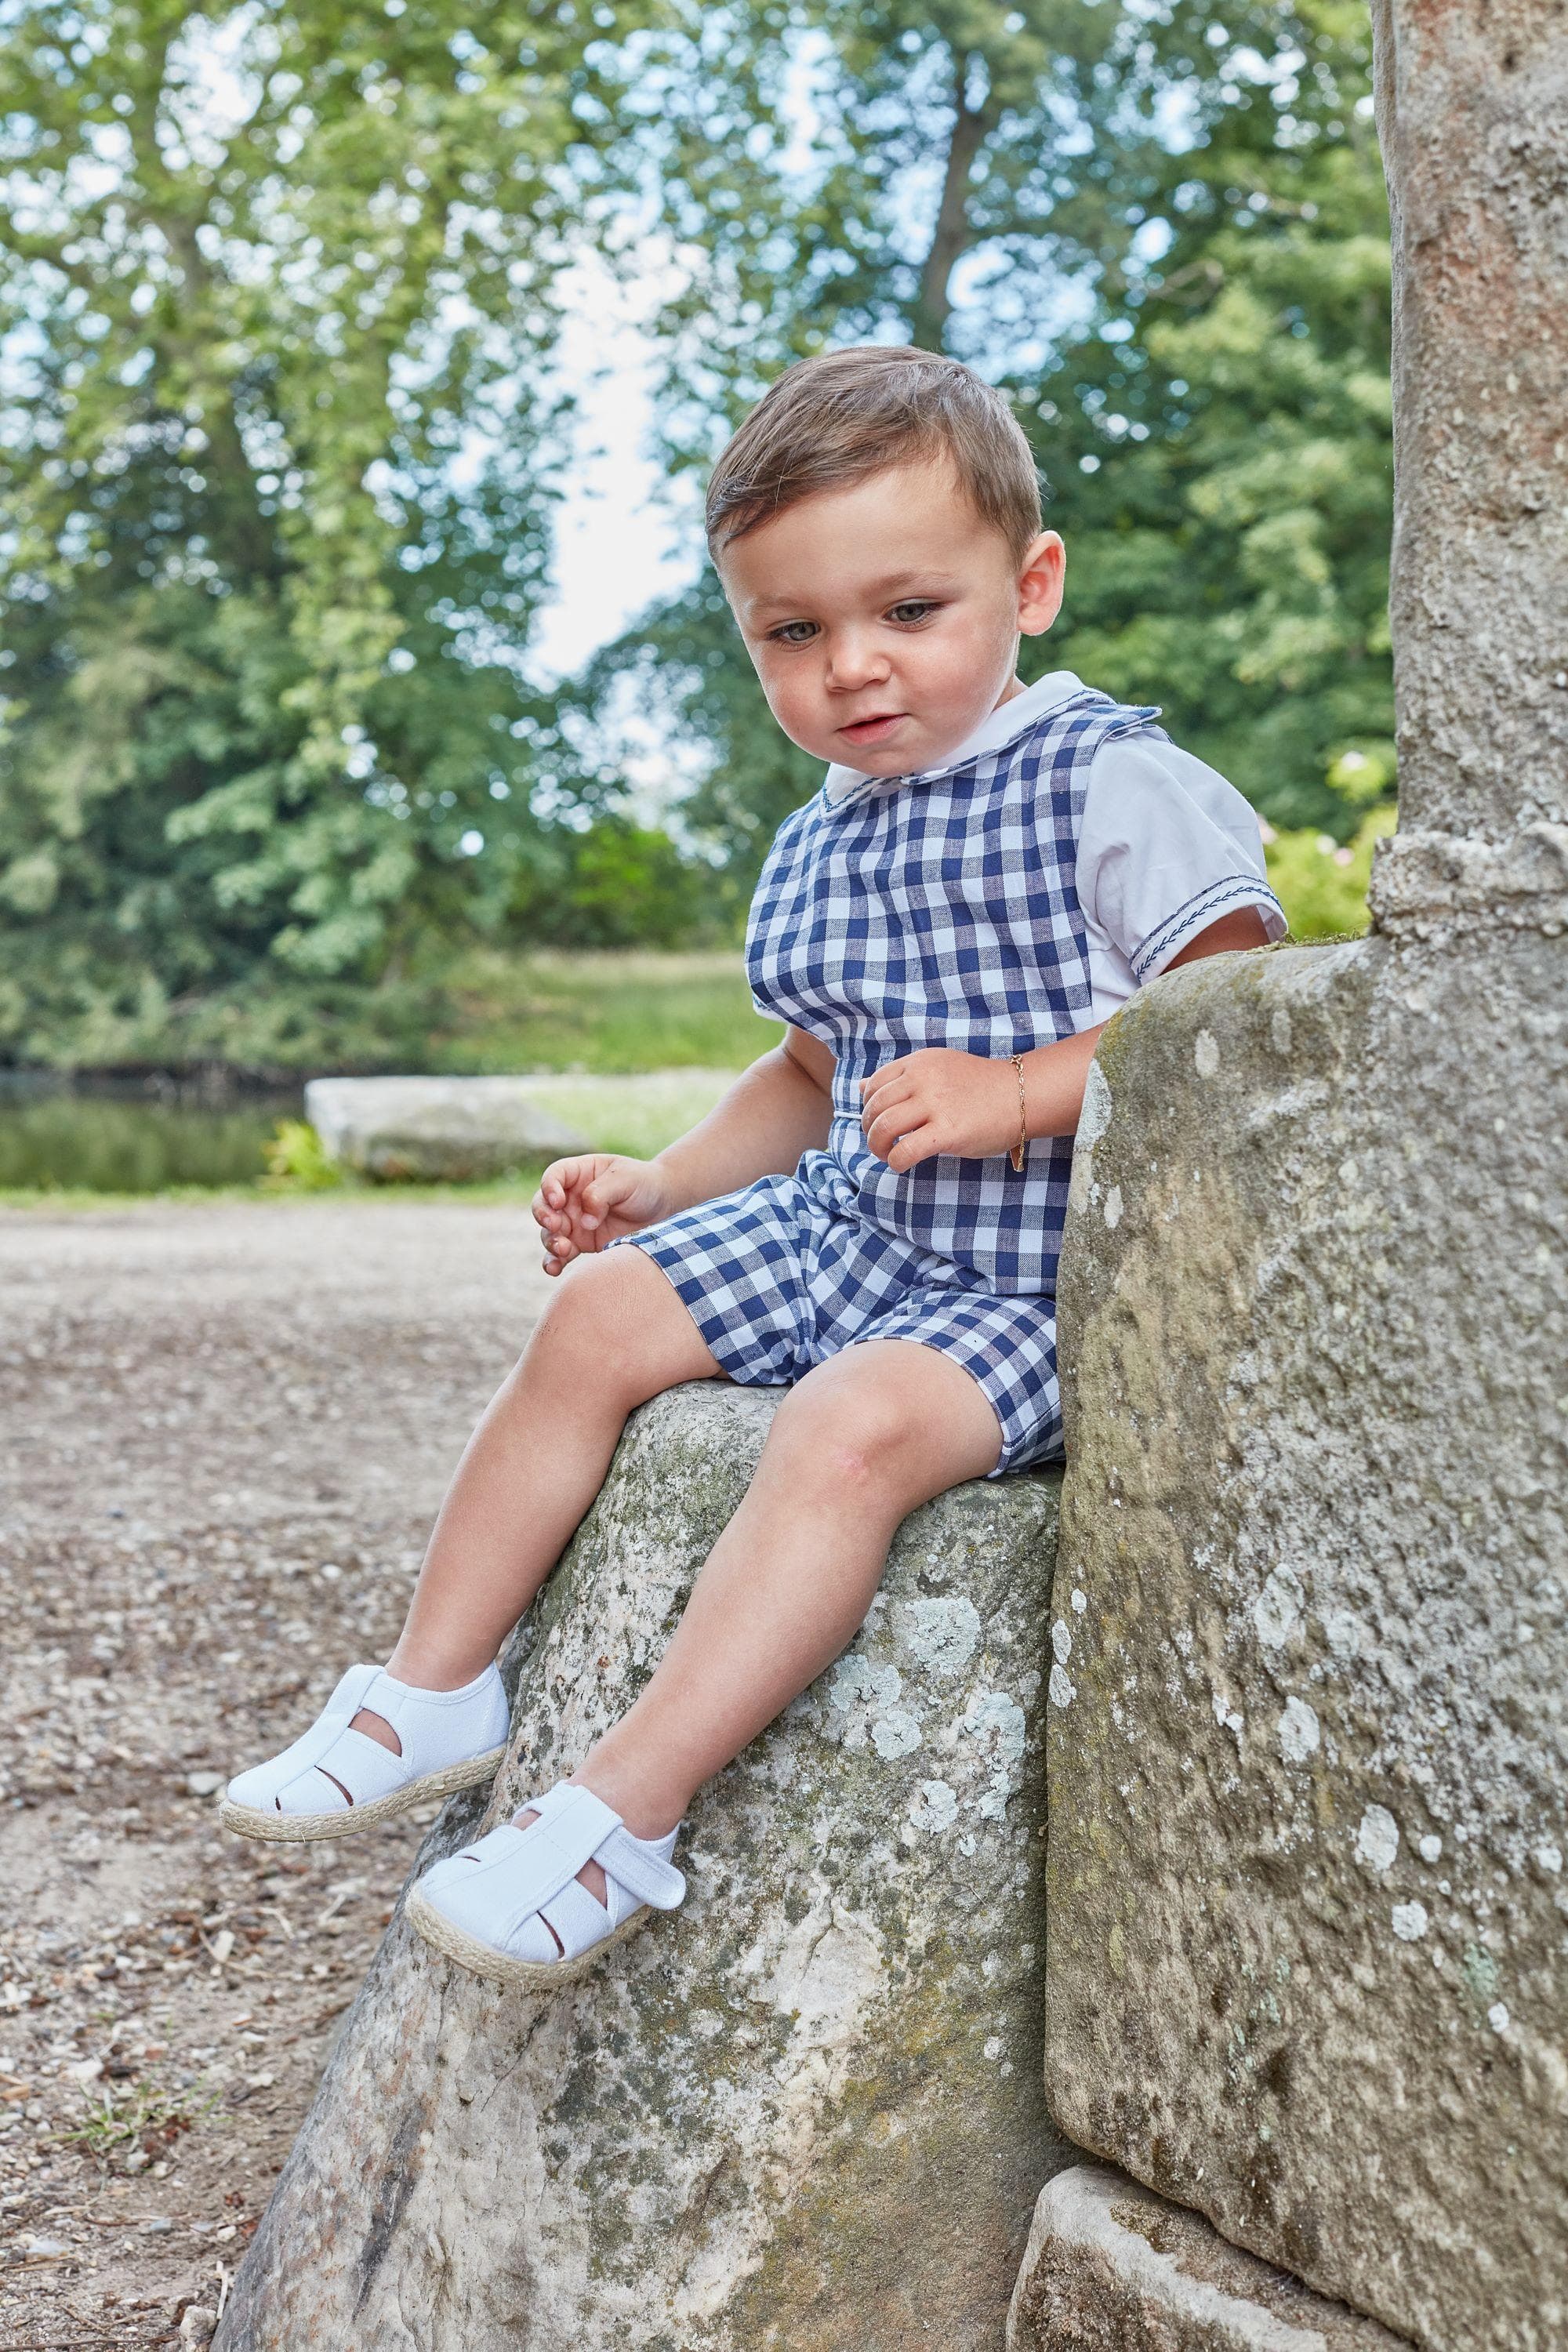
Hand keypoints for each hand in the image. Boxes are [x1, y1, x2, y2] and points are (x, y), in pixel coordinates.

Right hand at [530, 1155, 673, 1275]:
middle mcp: (571, 1198)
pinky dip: (554, 1262)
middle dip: (544, 1216)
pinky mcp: (581, 1243)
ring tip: (564, 1249)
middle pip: (543, 1205)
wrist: (664, 1208)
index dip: (549, 1188)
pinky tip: (554, 1269)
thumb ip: (600, 1194)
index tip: (559, 1202)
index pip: (554, 1176)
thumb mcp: (625, 1179)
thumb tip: (584, 1222)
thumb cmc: (643, 1185)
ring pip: (549, 1232)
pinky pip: (560, 1254)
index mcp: (579, 1173)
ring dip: (551, 1242)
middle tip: (556, 1226)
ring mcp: (574, 1222)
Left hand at [859, 1049, 1021, 1171]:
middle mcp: (923, 1079)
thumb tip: (860, 1086)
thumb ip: (900, 1077)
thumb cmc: (979, 1087)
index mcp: (919, 1063)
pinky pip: (905, 1151)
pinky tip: (902, 1164)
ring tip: (886, 1154)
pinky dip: (895, 1162)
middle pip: (874, 1108)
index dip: (869, 1108)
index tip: (879, 1122)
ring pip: (883, 1128)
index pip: (874, 1085)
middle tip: (880, 1143)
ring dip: (877, 1147)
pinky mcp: (948, 1131)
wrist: (1022, 1095)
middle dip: (869, 1130)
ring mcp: (935, 1104)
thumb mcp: (937, 1069)